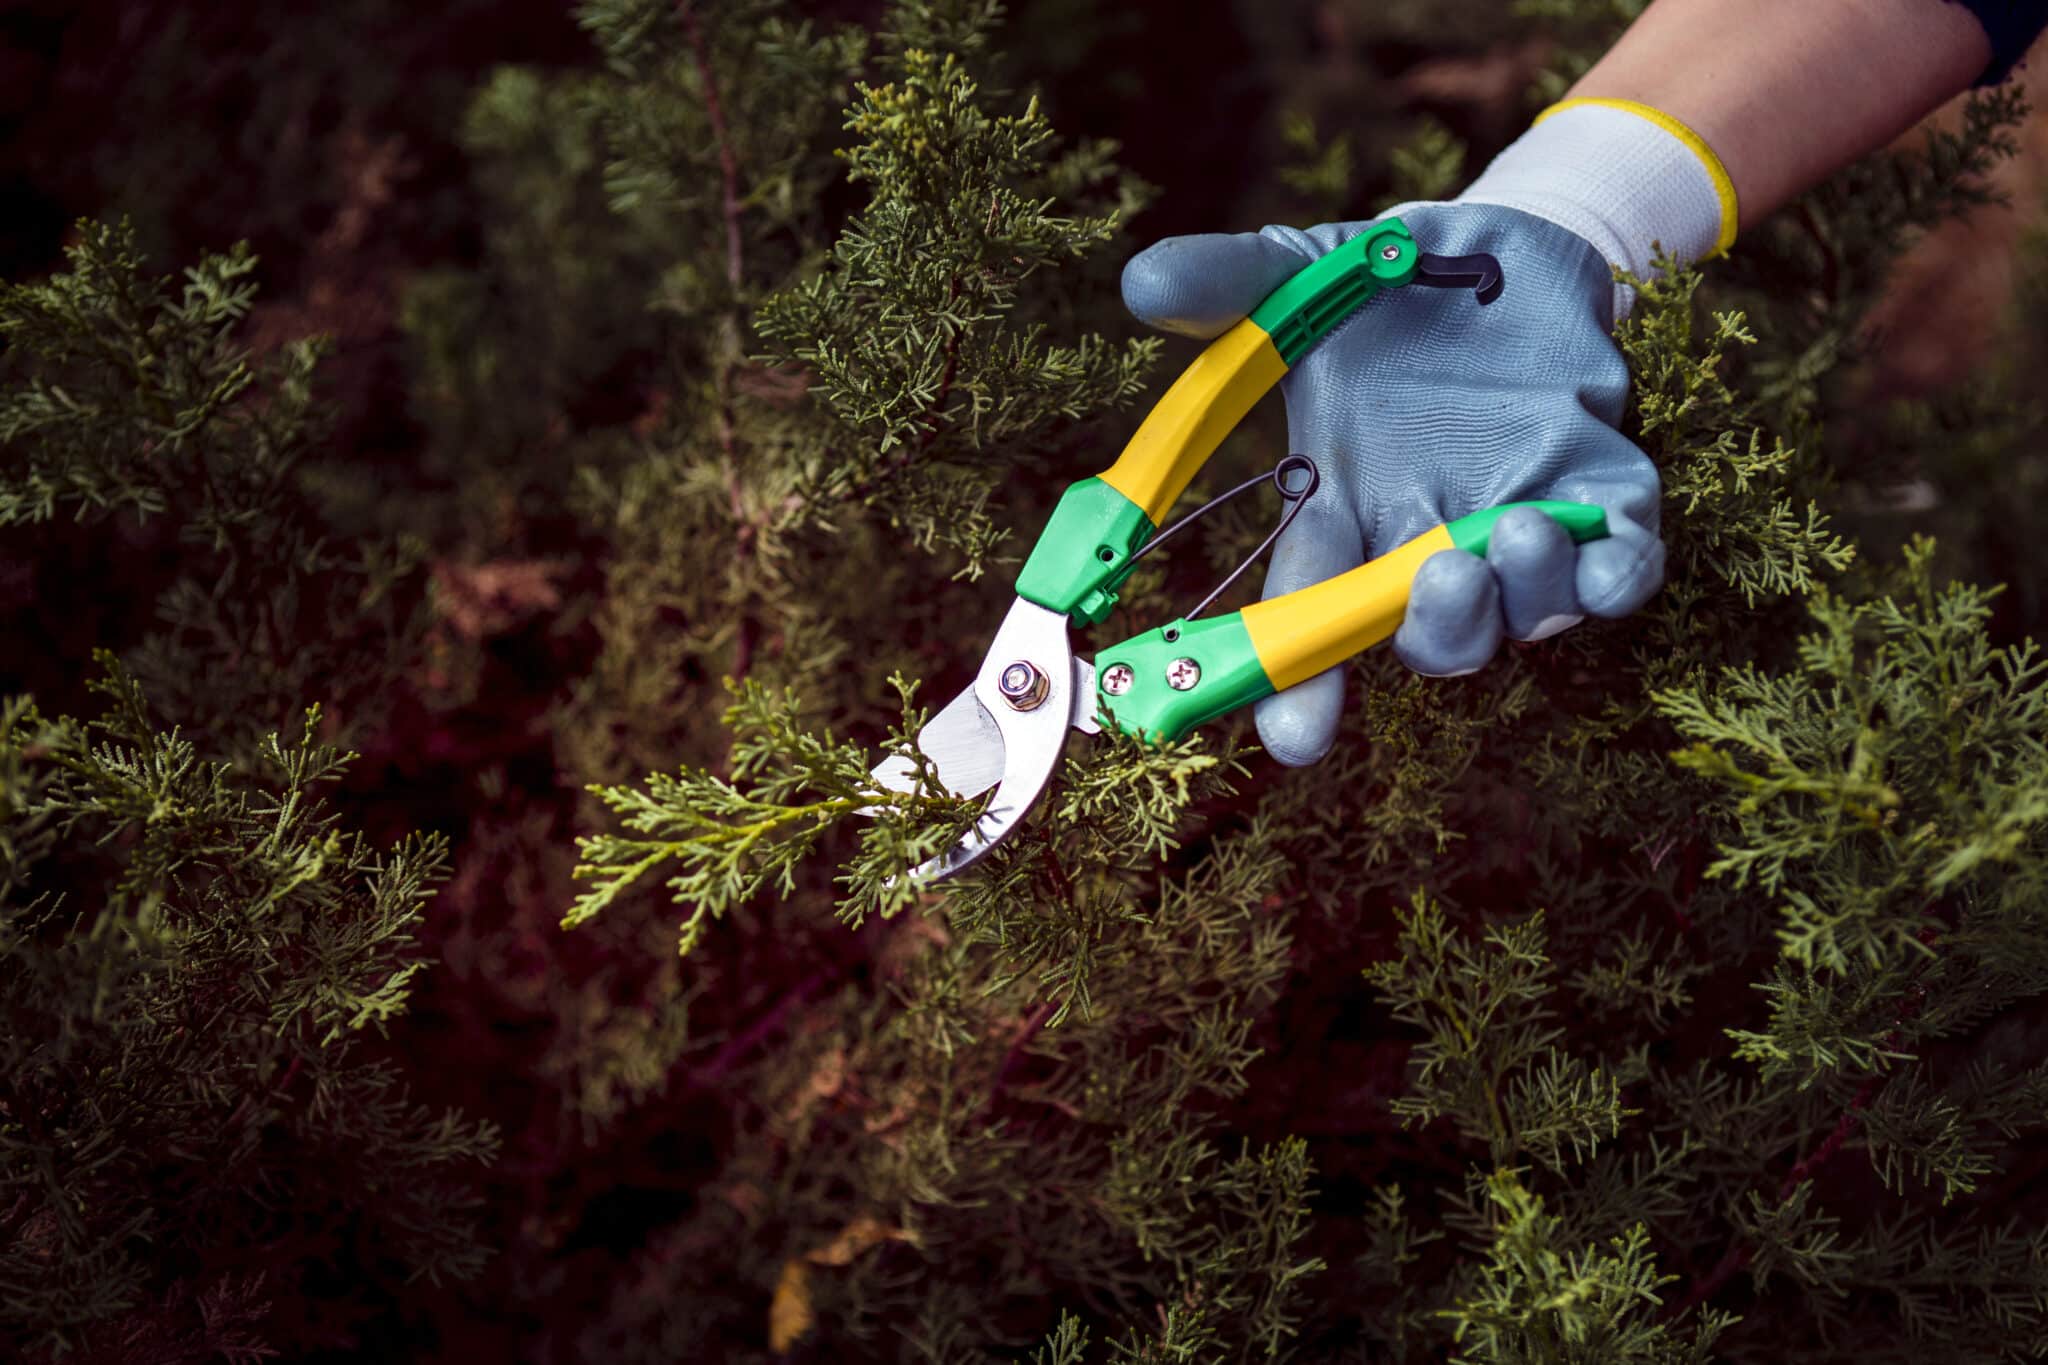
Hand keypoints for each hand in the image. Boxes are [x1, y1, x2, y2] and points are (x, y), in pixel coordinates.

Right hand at [1120, 203, 1663, 765]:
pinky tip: (1604, 549)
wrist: (1505, 248)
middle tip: (1438, 577)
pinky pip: (1624, 566)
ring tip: (1517, 530)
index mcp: (1343, 505)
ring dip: (1524, 596)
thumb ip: (1228, 283)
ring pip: (1527, 614)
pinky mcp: (1602, 488)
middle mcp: (1428, 535)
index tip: (1295, 737)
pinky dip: (1619, 573)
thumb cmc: (1386, 284)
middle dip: (1436, 629)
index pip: (1308, 611)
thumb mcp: (1299, 272)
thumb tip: (1144, 283)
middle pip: (1428, 637)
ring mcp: (1517, 519)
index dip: (1297, 684)